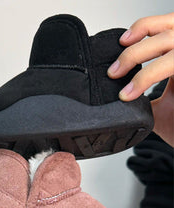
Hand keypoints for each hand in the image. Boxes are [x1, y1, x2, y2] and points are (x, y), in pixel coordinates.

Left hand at [107, 13, 173, 145]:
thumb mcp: (157, 107)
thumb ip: (143, 94)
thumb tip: (115, 92)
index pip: (167, 26)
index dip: (145, 26)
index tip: (121, 42)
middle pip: (168, 29)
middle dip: (135, 49)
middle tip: (114, 71)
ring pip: (171, 40)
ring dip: (141, 58)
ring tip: (121, 80)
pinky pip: (173, 64)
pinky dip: (149, 75)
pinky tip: (133, 91)